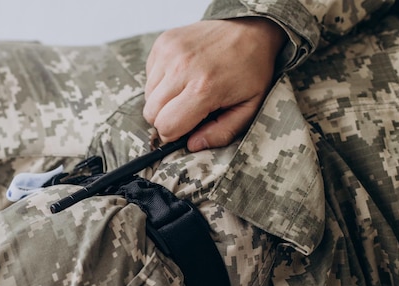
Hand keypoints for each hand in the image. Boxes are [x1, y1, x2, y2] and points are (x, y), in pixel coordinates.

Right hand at [143, 18, 285, 150]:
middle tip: (186, 112)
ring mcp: (169, 52)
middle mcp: (182, 68)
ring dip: (162, 101)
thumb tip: (192, 145)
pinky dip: (161, 82)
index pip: (167, 126)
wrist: (250, 28)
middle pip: (151, 113)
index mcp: (204, 88)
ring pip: (147, 96)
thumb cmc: (251, 70)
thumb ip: (222, 132)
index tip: (184, 130)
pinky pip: (149, 76)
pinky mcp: (163, 43)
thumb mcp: (249, 107)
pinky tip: (181, 76)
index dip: (173, 135)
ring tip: (185, 92)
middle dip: (165, 120)